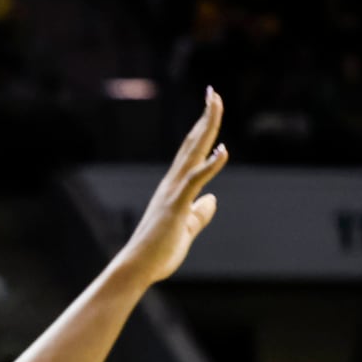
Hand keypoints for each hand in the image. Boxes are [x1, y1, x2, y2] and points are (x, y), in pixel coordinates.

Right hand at [113, 88, 228, 286]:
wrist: (137, 268)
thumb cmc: (157, 253)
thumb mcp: (186, 229)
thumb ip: (199, 213)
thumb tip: (212, 199)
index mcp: (175, 188)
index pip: (192, 152)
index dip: (204, 129)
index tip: (211, 108)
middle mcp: (172, 184)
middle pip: (193, 143)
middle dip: (205, 117)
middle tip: (212, 92)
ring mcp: (173, 192)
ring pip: (193, 153)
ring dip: (206, 127)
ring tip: (214, 103)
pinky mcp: (176, 205)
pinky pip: (196, 180)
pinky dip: (211, 165)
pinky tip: (224, 150)